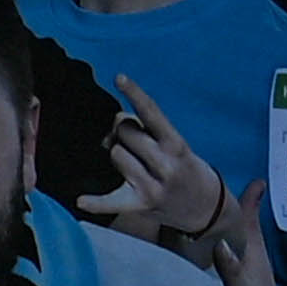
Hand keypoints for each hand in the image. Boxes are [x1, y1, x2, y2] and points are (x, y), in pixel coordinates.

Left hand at [75, 72, 224, 255]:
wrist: (206, 207)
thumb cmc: (183, 167)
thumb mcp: (174, 145)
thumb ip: (144, 133)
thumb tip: (106, 138)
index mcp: (176, 144)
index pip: (152, 113)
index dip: (135, 93)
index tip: (119, 77)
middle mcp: (165, 165)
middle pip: (126, 132)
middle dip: (123, 131)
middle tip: (134, 142)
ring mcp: (153, 186)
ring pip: (115, 154)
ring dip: (118, 155)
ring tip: (134, 165)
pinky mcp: (141, 205)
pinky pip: (111, 201)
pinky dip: (96, 202)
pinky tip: (81, 201)